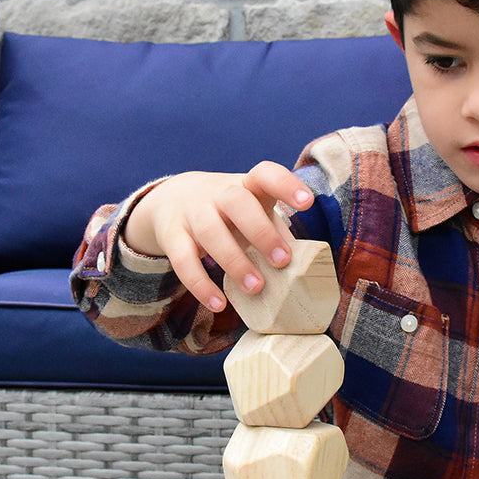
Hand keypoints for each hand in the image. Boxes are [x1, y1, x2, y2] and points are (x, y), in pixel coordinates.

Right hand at [123, 161, 313, 311]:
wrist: (171, 199)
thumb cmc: (230, 211)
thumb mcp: (253, 210)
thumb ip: (276, 231)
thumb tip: (303, 264)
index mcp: (246, 184)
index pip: (265, 174)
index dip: (286, 185)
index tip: (307, 203)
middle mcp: (218, 192)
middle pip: (237, 202)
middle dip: (261, 232)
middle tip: (282, 261)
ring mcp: (192, 212)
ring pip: (210, 232)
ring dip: (235, 262)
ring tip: (256, 288)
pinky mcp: (171, 235)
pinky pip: (182, 260)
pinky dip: (200, 284)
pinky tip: (219, 304)